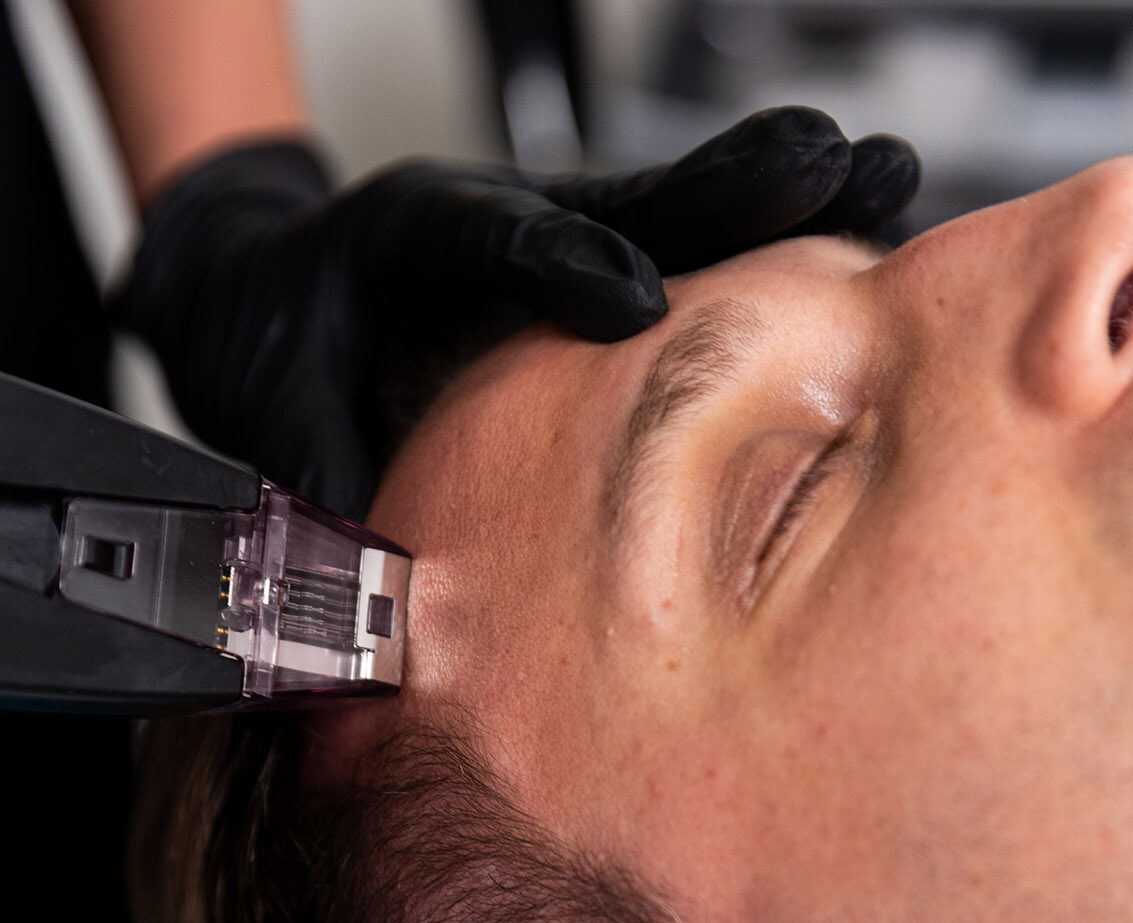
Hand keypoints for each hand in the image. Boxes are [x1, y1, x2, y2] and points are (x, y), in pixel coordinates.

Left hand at [115, 106, 918, 521]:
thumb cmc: (280, 343)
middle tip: (823, 160)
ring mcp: (552, 242)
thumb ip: (322, 474)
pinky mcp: (583, 270)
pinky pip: (677, 254)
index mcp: (410, 244)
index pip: (494, 240)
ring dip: (770, 205)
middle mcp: (500, 230)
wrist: (263, 297)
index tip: (629, 296)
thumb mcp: (278, 406)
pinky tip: (843, 249)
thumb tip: (369, 568)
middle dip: (719, 189)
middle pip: (617, 201)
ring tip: (877, 179)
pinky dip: (761, 253)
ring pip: (669, 217)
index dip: (561, 259)